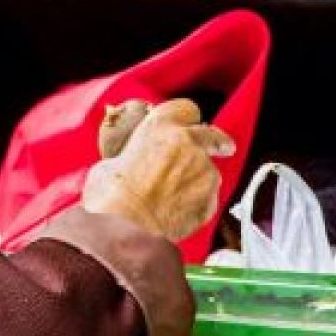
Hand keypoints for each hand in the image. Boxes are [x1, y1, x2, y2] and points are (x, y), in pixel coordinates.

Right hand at [80, 99, 235, 240]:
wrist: (126, 226)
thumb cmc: (111, 194)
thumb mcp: (113, 160)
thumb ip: (134, 155)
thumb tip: (133, 165)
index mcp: (162, 126)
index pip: (186, 109)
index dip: (186, 119)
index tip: (188, 126)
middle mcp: (189, 144)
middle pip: (212, 136)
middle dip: (218, 142)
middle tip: (224, 148)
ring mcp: (204, 172)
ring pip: (208, 173)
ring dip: (197, 181)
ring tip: (172, 200)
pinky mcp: (210, 201)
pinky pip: (207, 200)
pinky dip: (196, 205)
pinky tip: (176, 214)